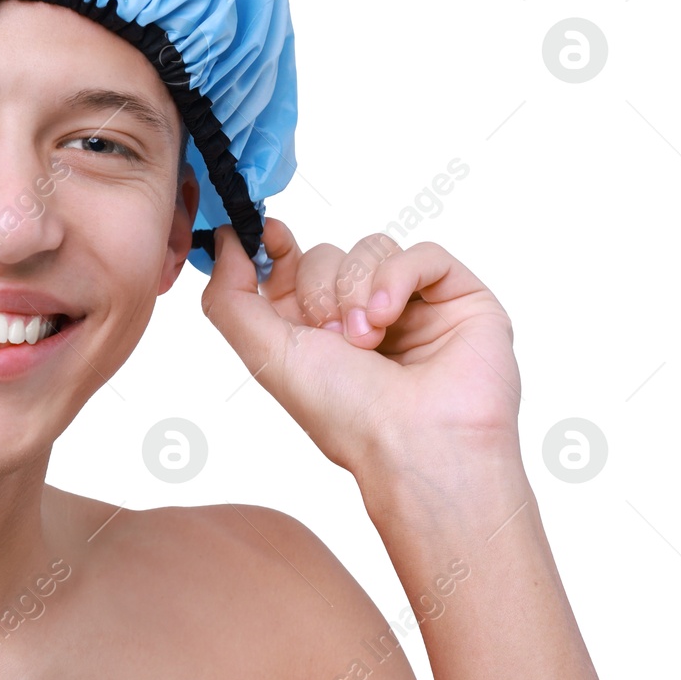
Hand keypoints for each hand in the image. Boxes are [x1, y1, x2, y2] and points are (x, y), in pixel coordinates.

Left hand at [200, 219, 522, 489]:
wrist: (419, 445)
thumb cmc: (347, 415)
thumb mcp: (265, 355)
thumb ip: (229, 298)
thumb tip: (222, 240)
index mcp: (312, 332)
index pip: (288, 265)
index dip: (274, 246)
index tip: (268, 234)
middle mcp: (359, 316)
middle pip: (325, 253)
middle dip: (318, 289)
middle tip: (332, 335)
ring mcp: (410, 305)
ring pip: (370, 247)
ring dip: (356, 289)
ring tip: (367, 339)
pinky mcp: (457, 296)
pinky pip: (422, 254)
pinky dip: (398, 277)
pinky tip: (389, 316)